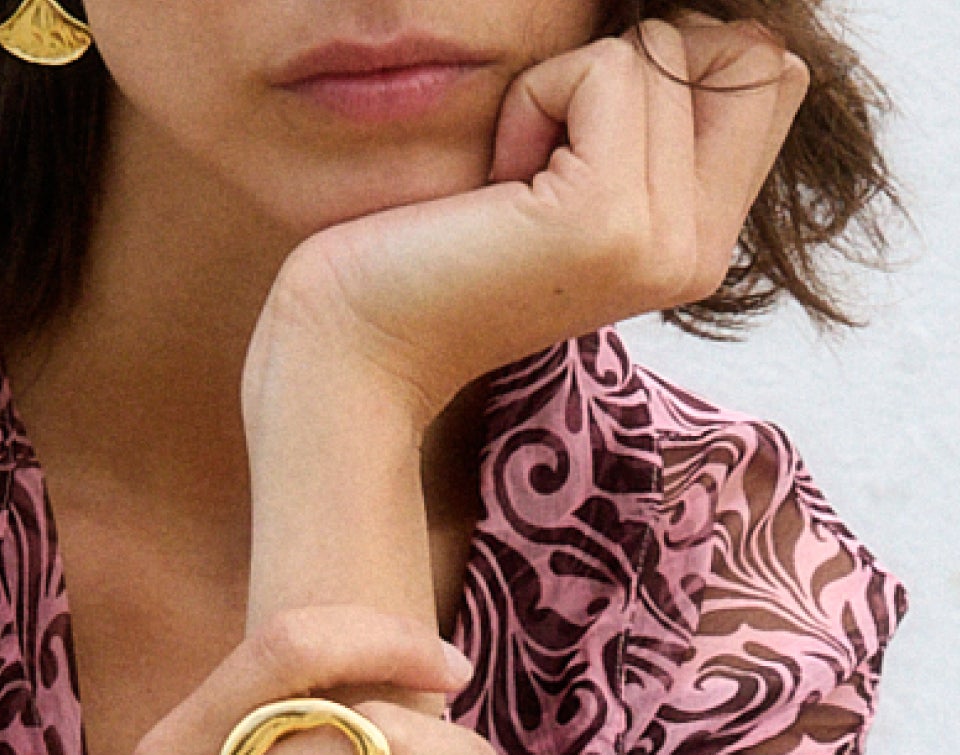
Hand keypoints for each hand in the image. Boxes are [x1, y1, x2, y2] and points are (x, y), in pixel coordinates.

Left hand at [244, 15, 810, 429]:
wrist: (362, 346)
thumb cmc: (440, 252)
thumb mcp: (570, 176)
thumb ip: (650, 122)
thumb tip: (693, 27)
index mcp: (700, 245)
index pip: (769, 74)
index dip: (676, 63)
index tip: (580, 141)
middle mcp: (700, 254)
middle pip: (743, 53)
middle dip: (632, 65)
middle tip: (545, 161)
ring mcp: (663, 243)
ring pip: (662, 52)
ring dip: (562, 88)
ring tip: (509, 189)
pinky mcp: (608, 220)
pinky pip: (605, 70)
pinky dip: (533, 98)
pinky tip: (494, 186)